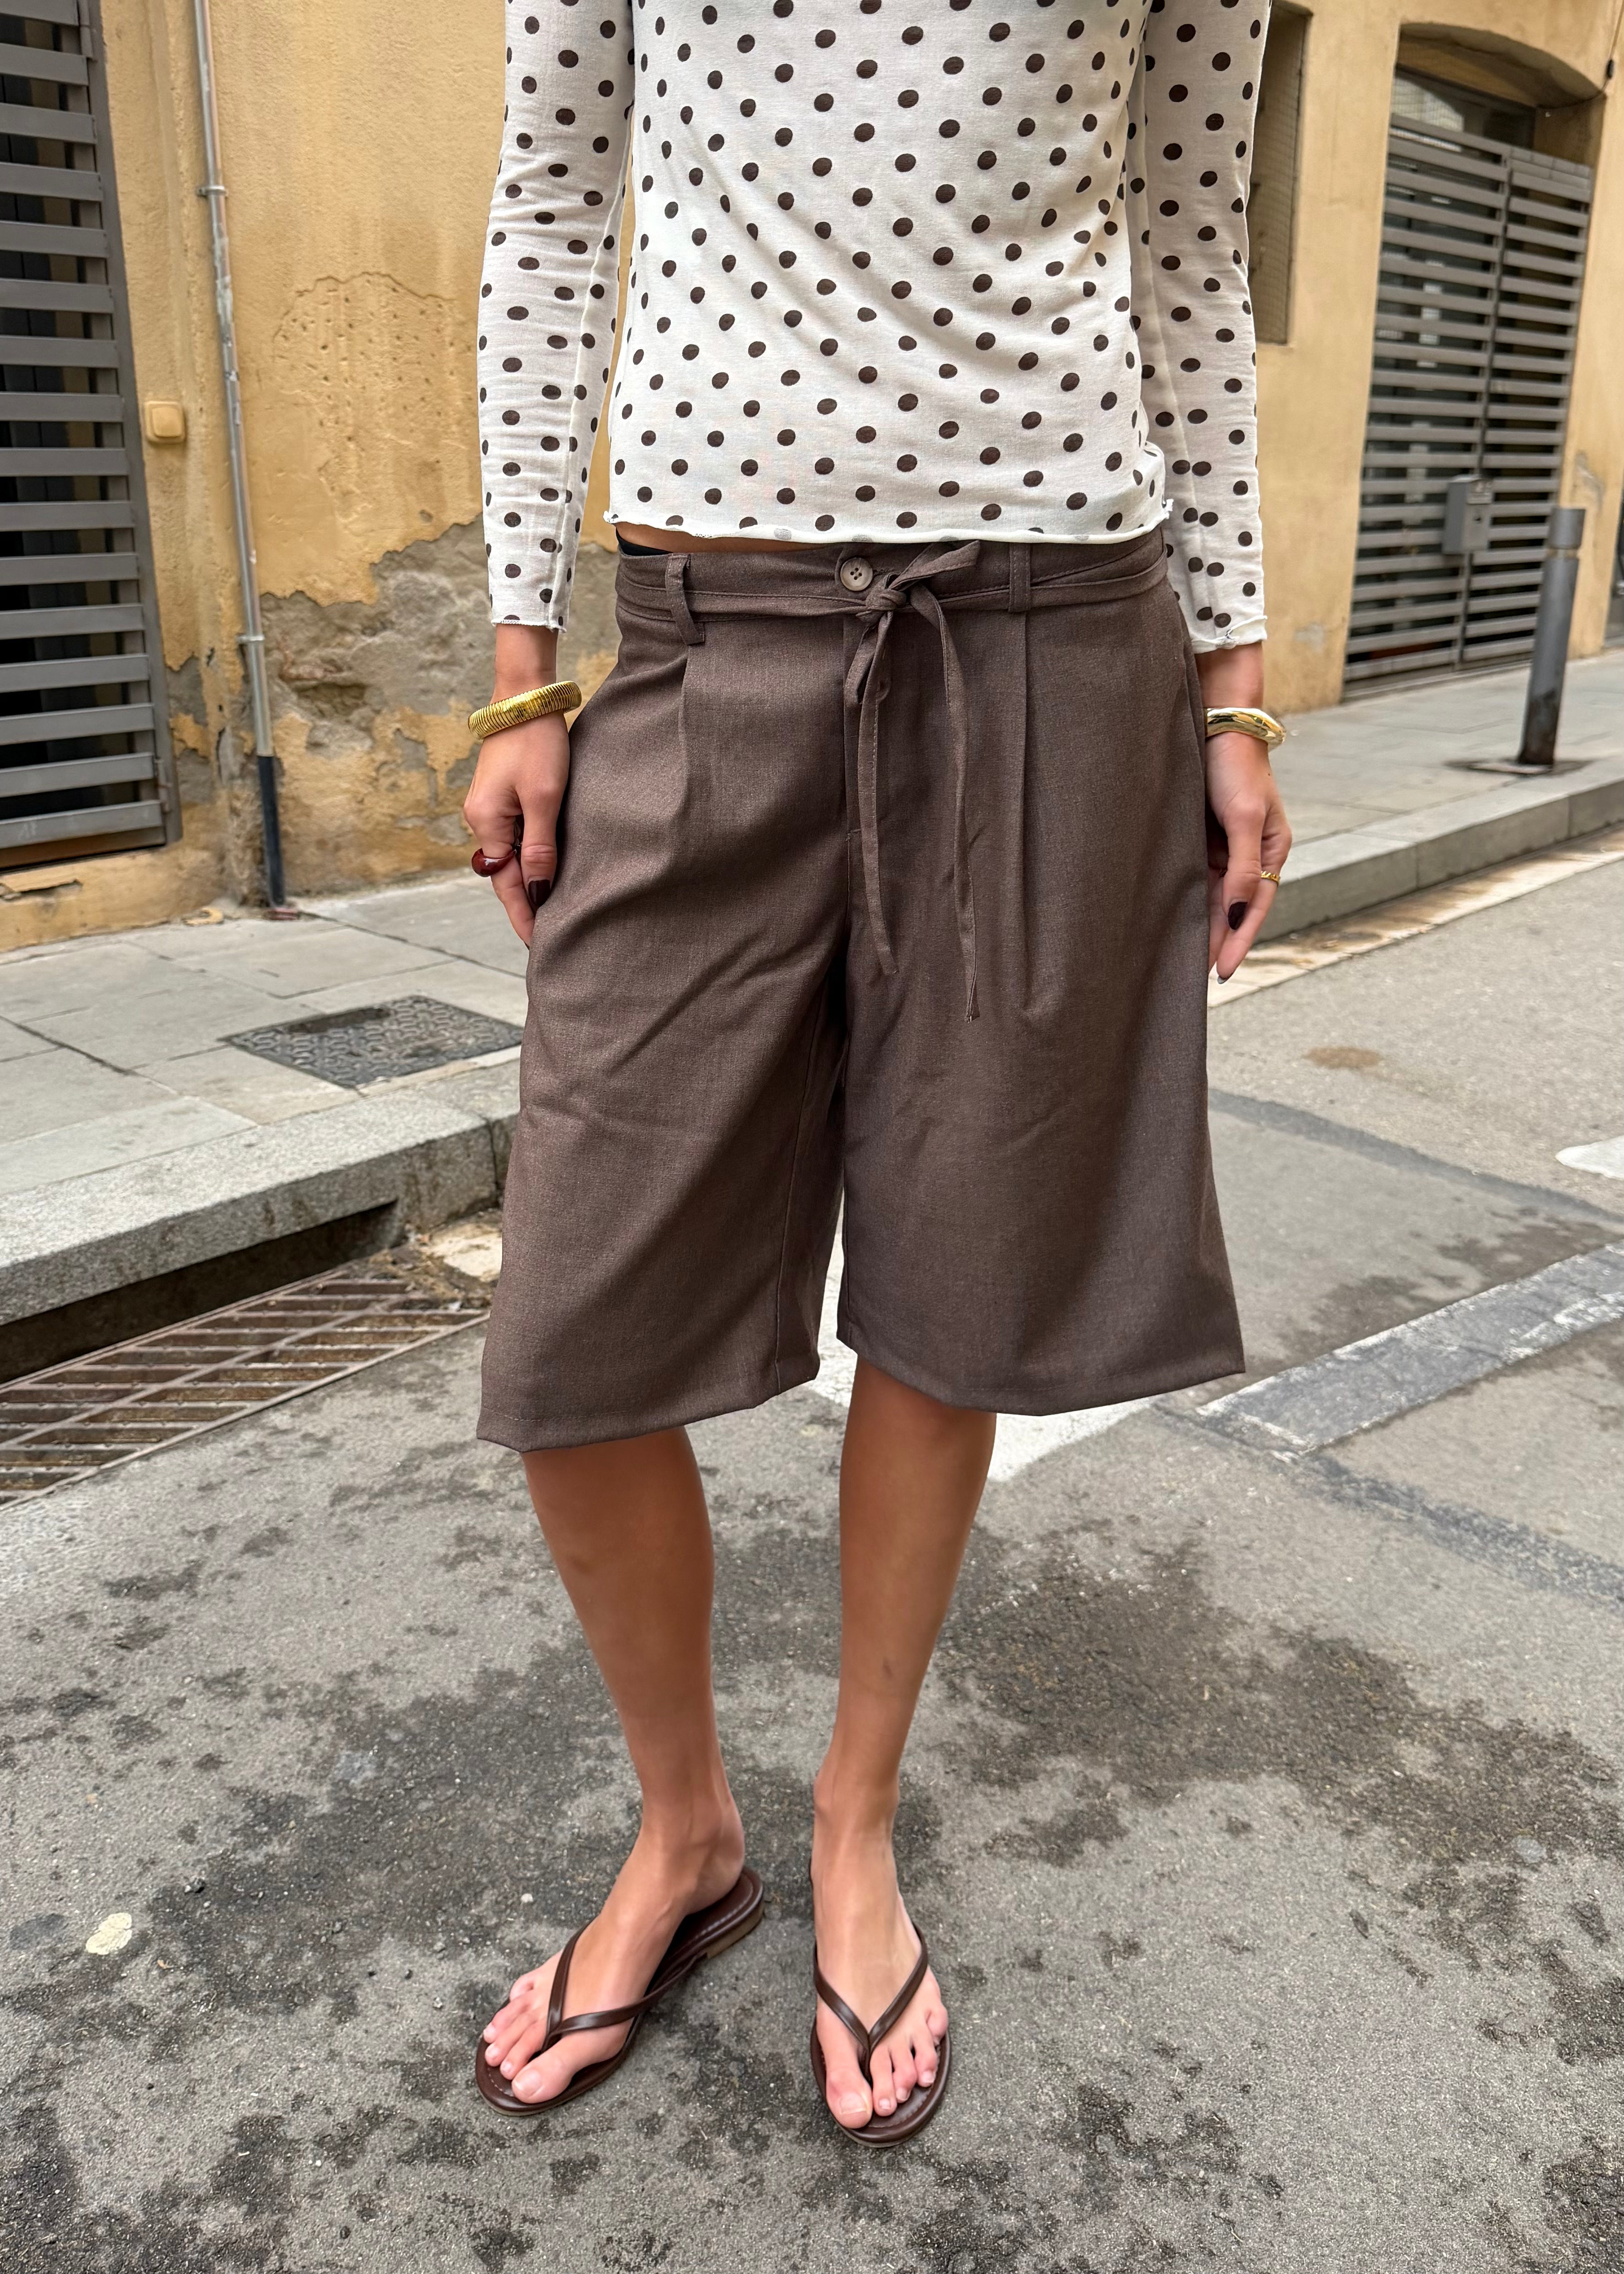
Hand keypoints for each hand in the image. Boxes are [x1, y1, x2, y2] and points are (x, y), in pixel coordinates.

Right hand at [462, 709, 570, 945]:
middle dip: (524, 905)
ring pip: (510, 857)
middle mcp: (481, 820)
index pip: (506, 884)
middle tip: (548, 938)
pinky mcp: (502, 797)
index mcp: (487, 823)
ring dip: (528, 883)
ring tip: (551, 913)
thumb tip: (536, 890)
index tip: (540, 945)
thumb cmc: (537, 743)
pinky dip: (530, 858)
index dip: (523, 916)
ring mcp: (490, 808)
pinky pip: (515, 838)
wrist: (526, 697)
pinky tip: (546, 872)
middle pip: (504, 875)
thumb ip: (541, 847)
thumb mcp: (545, 799)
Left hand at [1204, 731, 1291, 980]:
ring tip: (1181, 961)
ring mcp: (1225, 847)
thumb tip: (1238, 914)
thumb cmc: (1235, 766)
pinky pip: (1195, 879)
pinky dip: (1186, 901)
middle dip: (1217, 941)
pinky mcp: (1202, 839)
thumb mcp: (1243, 816)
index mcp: (1271, 850)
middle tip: (1192, 979)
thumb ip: (1242, 868)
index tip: (1222, 973)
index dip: (1238, 941)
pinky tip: (1171, 922)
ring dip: (1202, 926)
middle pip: (1233, 908)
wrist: (1214, 723)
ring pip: (1213, 898)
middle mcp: (1250, 853)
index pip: (1255, 907)